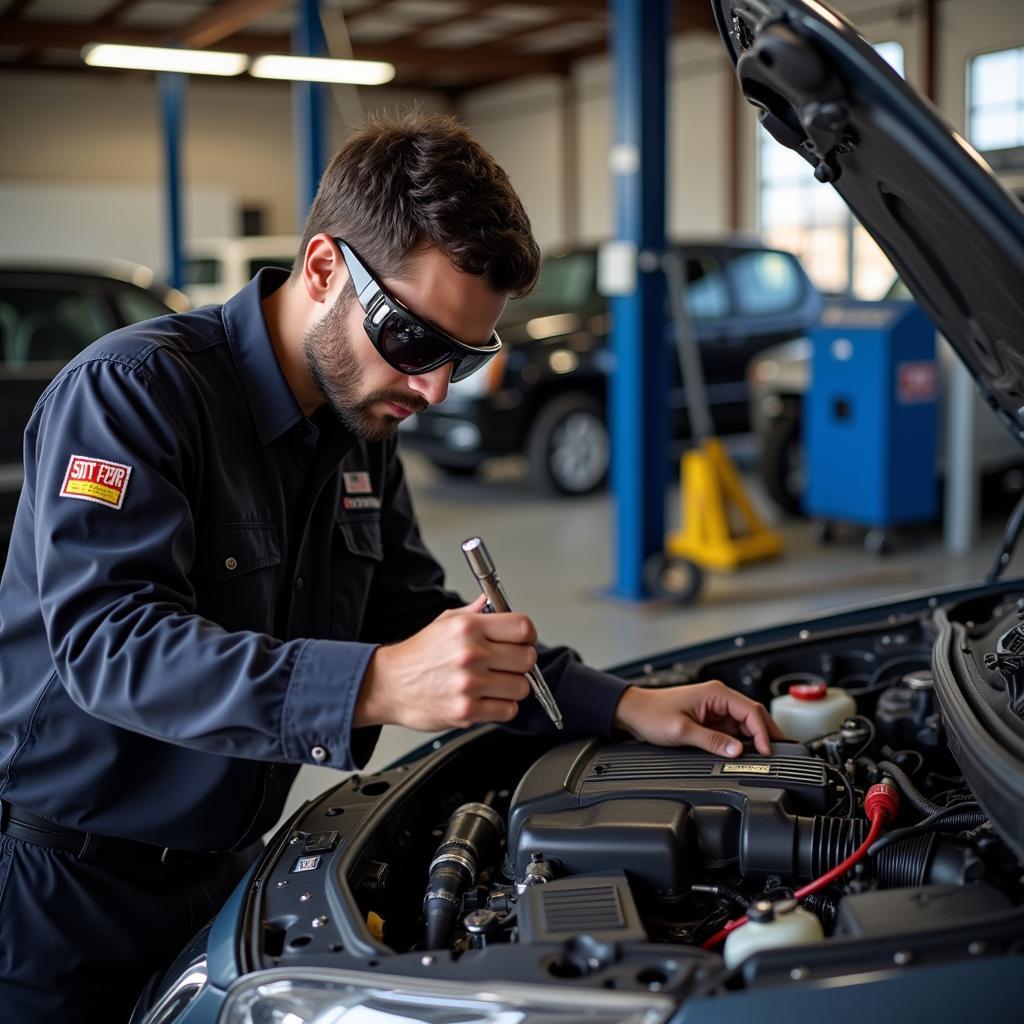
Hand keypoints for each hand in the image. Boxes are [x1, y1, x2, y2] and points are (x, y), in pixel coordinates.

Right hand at [354, 595, 536, 730]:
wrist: (388, 684)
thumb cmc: (416, 655)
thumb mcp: (443, 622)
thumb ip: (473, 612)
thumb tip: (491, 601)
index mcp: (468, 628)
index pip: (522, 627)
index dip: (528, 635)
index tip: (524, 641)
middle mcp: (471, 654)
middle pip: (527, 658)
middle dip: (522, 662)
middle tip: (508, 664)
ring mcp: (469, 684)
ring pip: (521, 687)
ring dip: (513, 687)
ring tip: (495, 683)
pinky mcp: (466, 711)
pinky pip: (507, 710)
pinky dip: (502, 707)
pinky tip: (487, 699)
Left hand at [613, 680, 781, 755]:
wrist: (633, 711)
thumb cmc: (651, 714)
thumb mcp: (681, 731)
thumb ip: (711, 741)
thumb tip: (737, 751)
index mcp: (716, 693)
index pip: (751, 711)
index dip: (764, 732)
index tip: (767, 751)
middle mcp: (718, 697)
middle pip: (753, 715)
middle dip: (766, 734)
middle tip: (776, 754)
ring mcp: (714, 707)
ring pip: (744, 723)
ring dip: (753, 738)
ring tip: (762, 757)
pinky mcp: (709, 717)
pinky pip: (732, 729)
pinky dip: (740, 740)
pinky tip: (743, 753)